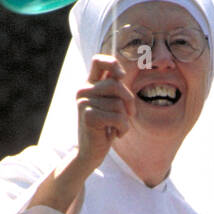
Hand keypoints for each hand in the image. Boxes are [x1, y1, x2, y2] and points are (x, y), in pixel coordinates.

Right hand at [75, 55, 134, 172]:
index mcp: (89, 85)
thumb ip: (115, 90)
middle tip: (129, 114)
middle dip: (129, 100)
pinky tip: (116, 135)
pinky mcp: (88, 116)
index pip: (98, 61)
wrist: (91, 152)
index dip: (112, 63)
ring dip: (125, 120)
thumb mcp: (111, 105)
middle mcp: (84, 91)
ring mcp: (84, 103)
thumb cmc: (105, 128)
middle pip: (115, 85)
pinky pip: (117, 117)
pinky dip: (123, 128)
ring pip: (118, 104)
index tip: (122, 76)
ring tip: (117, 128)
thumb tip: (121, 74)